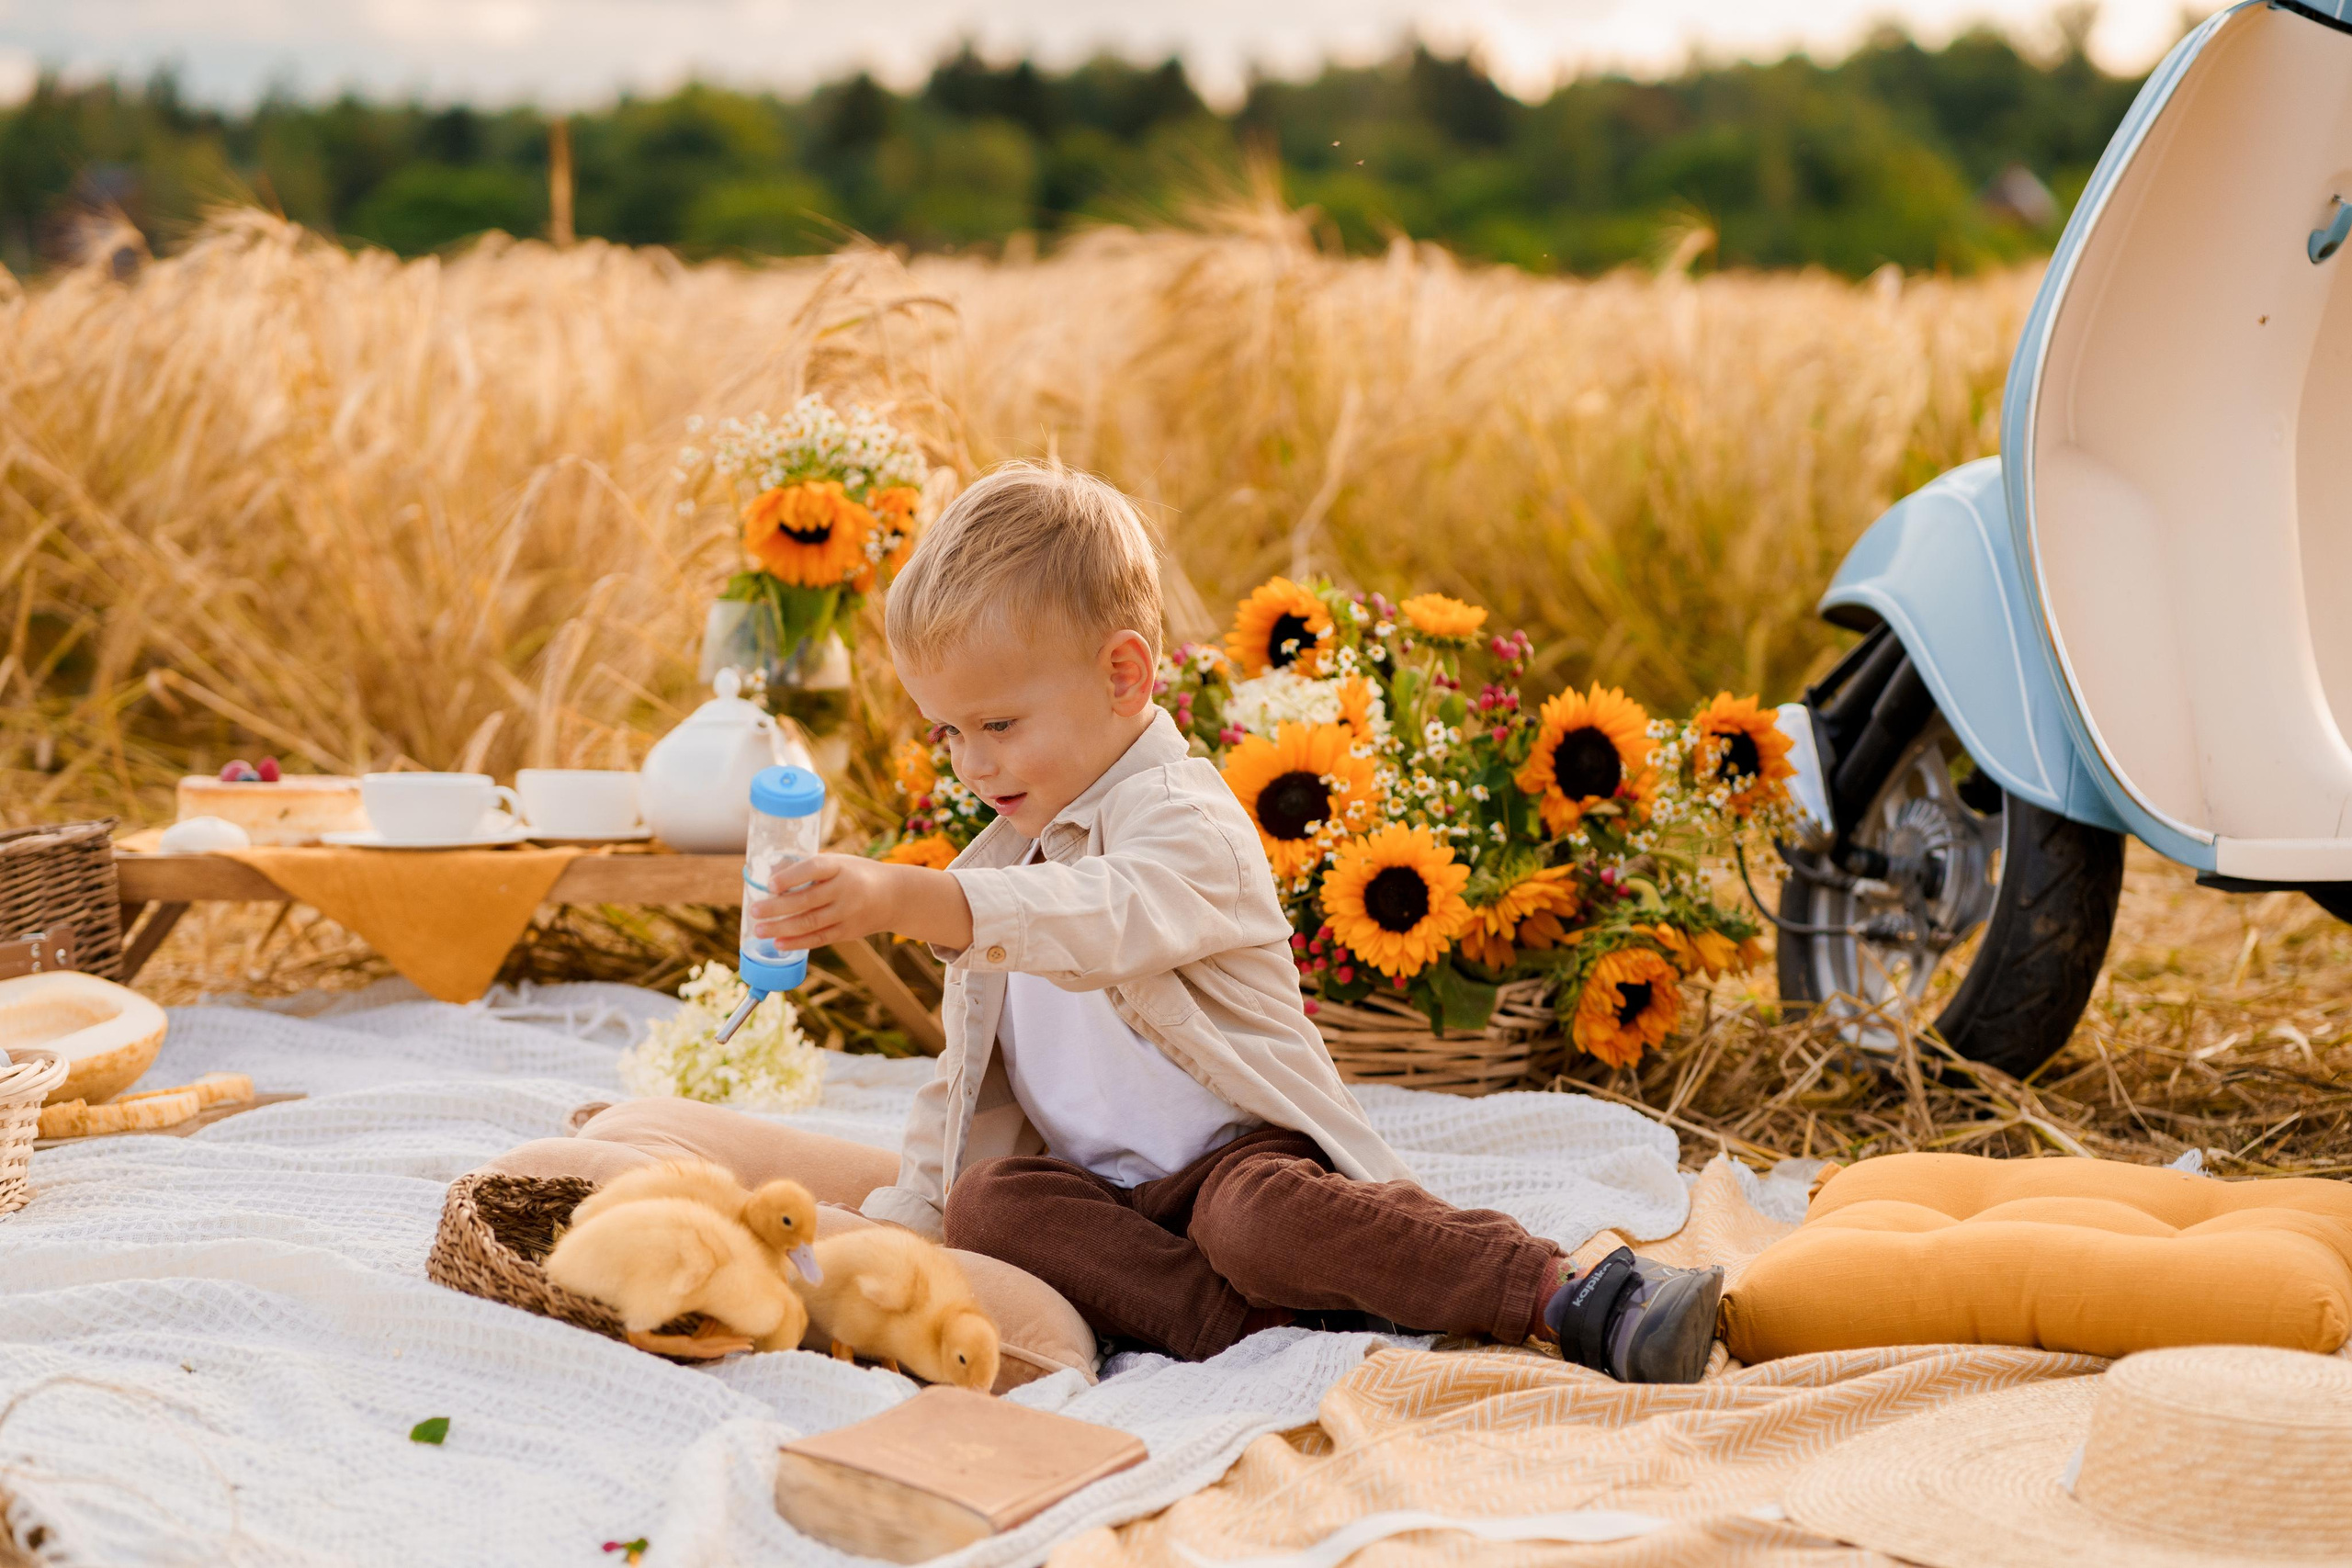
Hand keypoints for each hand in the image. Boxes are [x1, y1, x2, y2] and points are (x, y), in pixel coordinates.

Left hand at [748, 854, 973, 949]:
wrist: (894, 896)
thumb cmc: (856, 875)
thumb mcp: (838, 863)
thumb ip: (808, 869)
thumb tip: (769, 873)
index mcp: (840, 866)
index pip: (814, 868)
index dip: (791, 876)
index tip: (770, 884)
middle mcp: (845, 889)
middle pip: (807, 900)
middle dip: (777, 907)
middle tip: (753, 911)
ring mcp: (847, 912)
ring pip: (810, 922)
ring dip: (782, 928)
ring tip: (759, 930)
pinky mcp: (847, 931)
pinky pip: (819, 939)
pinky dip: (797, 942)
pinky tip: (779, 943)